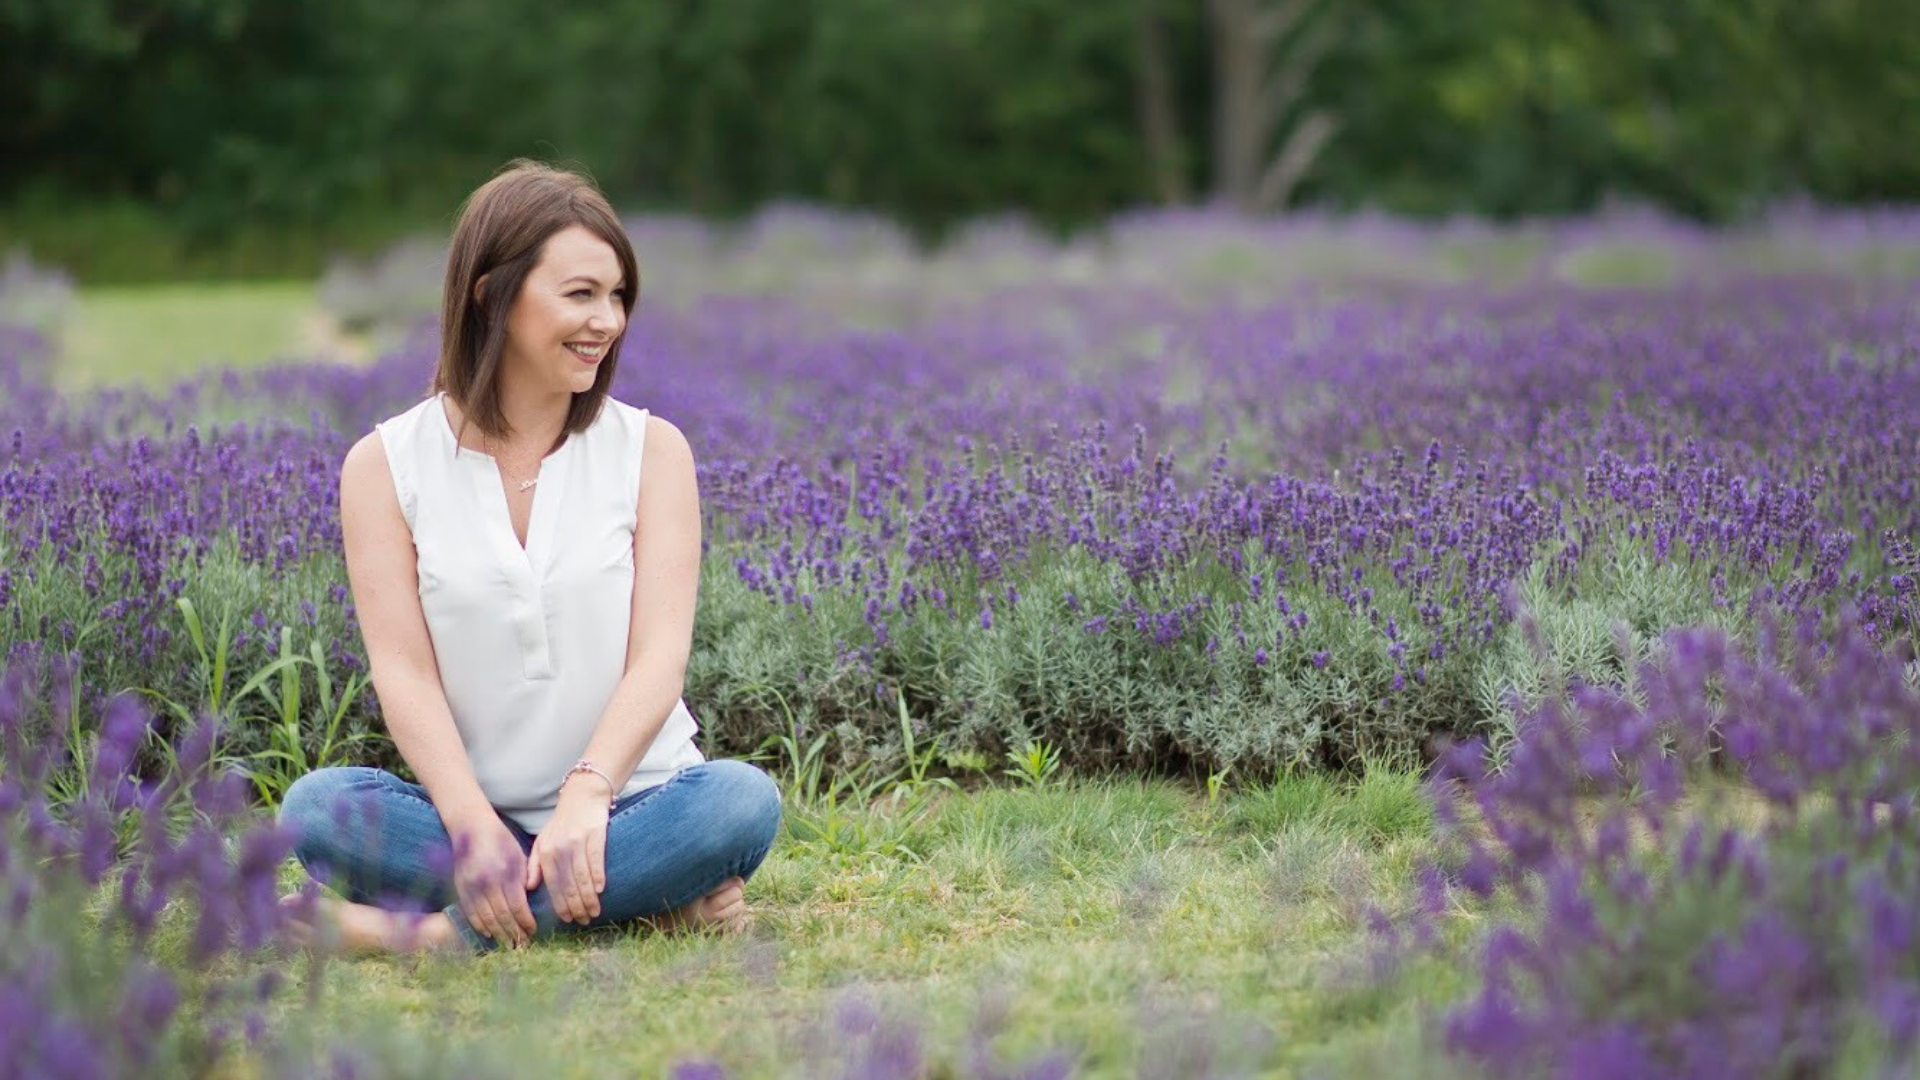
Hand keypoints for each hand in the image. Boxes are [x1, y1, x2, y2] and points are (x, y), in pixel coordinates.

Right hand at [447, 813, 535, 947]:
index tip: (533, 931)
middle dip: (514, 932)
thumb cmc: (502, 842)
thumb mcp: (520, 857)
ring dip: (499, 933)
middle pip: (502, 916)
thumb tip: (530, 903)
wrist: (472, 828)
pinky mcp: (461, 888)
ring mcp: (472, 886)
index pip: (517, 907)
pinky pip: (471, 913)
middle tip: (523, 943)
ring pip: (486, 918)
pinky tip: (490, 934)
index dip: (525, 922)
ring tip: (509, 943)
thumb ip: (525, 879)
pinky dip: (480, 926)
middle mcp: (488, 882)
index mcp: (506, 873)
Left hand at [527, 777, 610, 925]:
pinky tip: (601, 890)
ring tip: (595, 911)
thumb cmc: (561, 822)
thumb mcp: (542, 841)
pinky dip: (598, 877)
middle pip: (569, 885)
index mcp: (546, 852)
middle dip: (577, 907)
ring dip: (590, 898)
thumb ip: (534, 865)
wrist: (582, 795)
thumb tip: (529, 888)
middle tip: (584, 920)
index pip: (553, 885)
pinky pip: (596, 860)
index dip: (561, 905)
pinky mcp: (595, 835)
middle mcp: (560, 848)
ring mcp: (578, 841)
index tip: (568, 919)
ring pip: (583, 877)